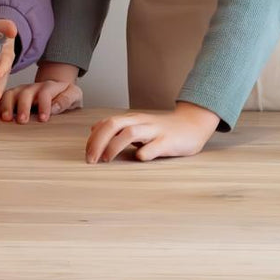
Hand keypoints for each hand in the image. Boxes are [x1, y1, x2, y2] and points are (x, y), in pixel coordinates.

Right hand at [0, 61, 83, 122]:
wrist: (57, 88)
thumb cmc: (65, 95)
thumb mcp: (74, 95)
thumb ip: (67, 100)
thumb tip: (55, 108)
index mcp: (51, 86)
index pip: (45, 93)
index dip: (44, 105)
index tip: (43, 119)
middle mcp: (34, 87)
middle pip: (25, 93)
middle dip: (23, 107)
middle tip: (22, 120)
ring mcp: (22, 90)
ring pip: (11, 94)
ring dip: (7, 106)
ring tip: (6, 119)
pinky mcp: (14, 96)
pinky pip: (2, 98)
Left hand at [85, 102, 219, 163]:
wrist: (193, 124)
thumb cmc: (162, 129)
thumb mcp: (137, 125)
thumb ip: (117, 127)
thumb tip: (94, 129)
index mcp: (132, 119)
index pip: (106, 123)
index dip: (93, 138)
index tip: (86, 154)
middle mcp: (141, 122)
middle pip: (113, 125)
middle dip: (98, 141)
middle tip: (90, 160)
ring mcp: (155, 131)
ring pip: (130, 132)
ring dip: (114, 146)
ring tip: (106, 159)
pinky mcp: (169, 142)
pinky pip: (155, 146)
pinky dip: (145, 152)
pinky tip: (139, 158)